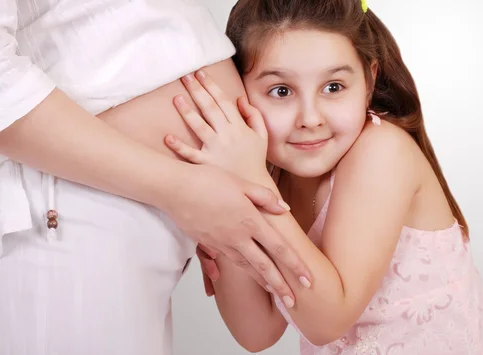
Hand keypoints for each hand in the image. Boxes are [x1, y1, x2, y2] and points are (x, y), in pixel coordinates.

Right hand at [161, 145, 309, 304]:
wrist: (174, 189)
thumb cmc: (208, 180)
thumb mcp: (241, 183)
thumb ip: (265, 197)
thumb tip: (285, 209)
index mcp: (250, 221)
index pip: (279, 248)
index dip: (295, 265)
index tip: (308, 280)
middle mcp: (237, 237)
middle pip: (264, 266)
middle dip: (281, 286)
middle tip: (294, 302)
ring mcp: (221, 243)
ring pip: (246, 267)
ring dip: (263, 282)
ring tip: (276, 293)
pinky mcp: (208, 244)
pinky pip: (229, 262)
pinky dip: (242, 272)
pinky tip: (250, 274)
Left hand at [164, 71, 268, 181]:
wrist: (254, 186)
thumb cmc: (255, 160)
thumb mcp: (262, 136)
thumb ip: (254, 116)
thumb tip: (240, 99)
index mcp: (239, 127)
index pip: (224, 101)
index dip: (212, 86)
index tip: (201, 73)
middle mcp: (227, 135)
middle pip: (210, 108)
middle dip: (198, 90)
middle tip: (186, 77)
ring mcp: (216, 149)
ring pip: (199, 126)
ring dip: (187, 111)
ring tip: (176, 98)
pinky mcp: (207, 164)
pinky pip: (191, 154)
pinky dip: (179, 147)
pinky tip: (168, 137)